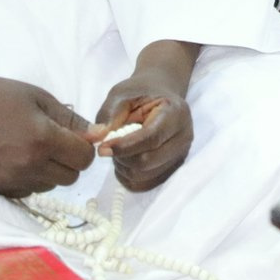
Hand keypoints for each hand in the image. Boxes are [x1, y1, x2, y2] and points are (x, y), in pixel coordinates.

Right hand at [0, 51, 94, 197]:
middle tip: (55, 142)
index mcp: (42, 139)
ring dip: (50, 171)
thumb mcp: (40, 99)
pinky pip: (28, 191)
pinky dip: (30, 179)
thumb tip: (98, 135)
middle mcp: (27, 165)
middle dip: (69, 160)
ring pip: (50, 186)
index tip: (75, 137)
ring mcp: (10, 180)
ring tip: (32, 148)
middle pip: (71, 177)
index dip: (84, 147)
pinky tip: (16, 158)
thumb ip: (71, 120)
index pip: (84, 158)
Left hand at [90, 40, 197, 191]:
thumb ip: (109, 114)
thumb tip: (96, 137)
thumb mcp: (122, 94)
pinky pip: (145, 185)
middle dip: (122, 157)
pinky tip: (125, 160)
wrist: (160, 97)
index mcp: (176, 114)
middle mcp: (184, 138)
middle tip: (109, 146)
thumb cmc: (140, 94)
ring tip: (119, 150)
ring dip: (124, 167)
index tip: (102, 148)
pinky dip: (128, 177)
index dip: (125, 146)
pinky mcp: (173, 170)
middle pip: (148, 161)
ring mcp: (180, 156)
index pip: (151, 138)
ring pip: (144, 176)